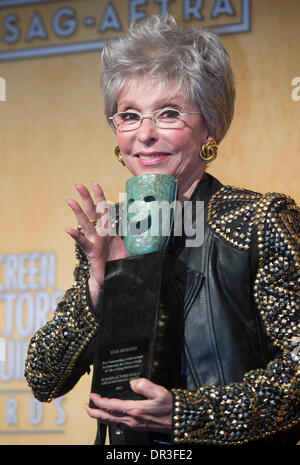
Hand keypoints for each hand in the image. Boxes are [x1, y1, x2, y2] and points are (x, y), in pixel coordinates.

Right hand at [66, 182, 127, 304]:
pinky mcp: (91, 253)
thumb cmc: (120, 262)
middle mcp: (100, 233)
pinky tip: (68, 229)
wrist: (112, 279)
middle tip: (79, 185)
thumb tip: (153, 227)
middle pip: (92, 212)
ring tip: (70, 200)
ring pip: (85, 224)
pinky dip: (76, 236)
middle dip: (86, 198)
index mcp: (109, 230)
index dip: (100, 197)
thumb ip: (138, 236)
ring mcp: (94, 242)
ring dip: (78, 212)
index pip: (104, 209)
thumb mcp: (132, 246)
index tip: (95, 183)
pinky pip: (83, 243)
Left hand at [85, 378, 172, 433]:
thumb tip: (133, 382)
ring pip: (111, 422)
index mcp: (135, 410)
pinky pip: (117, 424)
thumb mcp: (159, 391)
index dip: (99, 401)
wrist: (178, 420)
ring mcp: (133, 425)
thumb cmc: (170, 407)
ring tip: (94, 410)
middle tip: (86, 406)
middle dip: (94, 412)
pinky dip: (109, 419)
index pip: (111, 406)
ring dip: (100, 417)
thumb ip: (144, 384)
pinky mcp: (136, 426)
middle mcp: (132, 419)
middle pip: (106, 417)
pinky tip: (109, 416)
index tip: (92, 395)